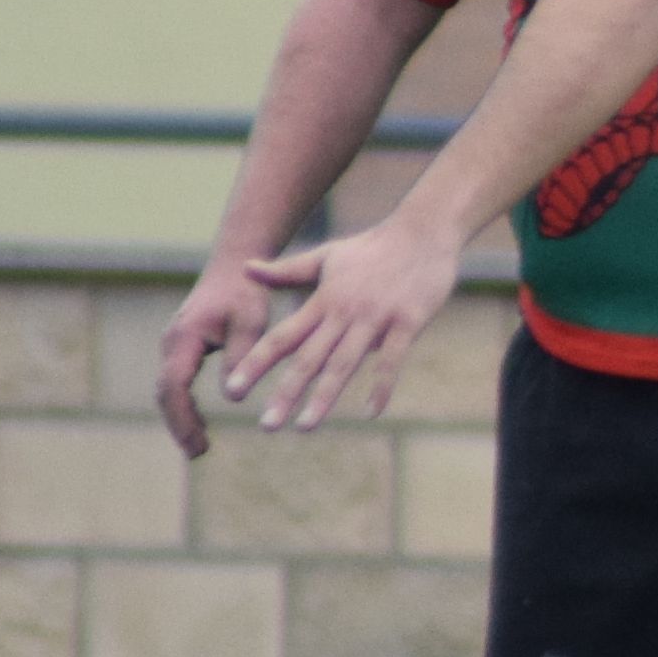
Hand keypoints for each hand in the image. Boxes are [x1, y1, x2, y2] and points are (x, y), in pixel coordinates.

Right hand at [154, 257, 284, 456]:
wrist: (235, 267)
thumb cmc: (246, 292)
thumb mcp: (251, 322)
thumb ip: (240, 357)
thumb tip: (232, 397)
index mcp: (185, 338)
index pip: (174, 385)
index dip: (183, 416)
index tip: (197, 440)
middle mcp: (172, 343)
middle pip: (165, 393)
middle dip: (178, 424)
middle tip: (197, 453)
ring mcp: (173, 345)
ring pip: (167, 390)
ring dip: (179, 418)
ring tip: (198, 447)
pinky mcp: (182, 348)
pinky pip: (175, 382)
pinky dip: (183, 405)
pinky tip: (198, 424)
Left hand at [225, 215, 460, 431]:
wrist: (423, 230)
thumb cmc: (373, 246)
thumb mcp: (326, 255)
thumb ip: (286, 271)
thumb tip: (245, 269)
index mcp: (322, 300)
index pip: (282, 337)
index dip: (256, 364)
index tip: (234, 389)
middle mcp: (344, 312)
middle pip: (308, 359)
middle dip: (285, 393)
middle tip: (266, 425)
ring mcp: (376, 318)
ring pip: (344, 364)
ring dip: (323, 398)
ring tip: (304, 426)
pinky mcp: (408, 322)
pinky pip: (392, 360)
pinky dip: (381, 387)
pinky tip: (370, 413)